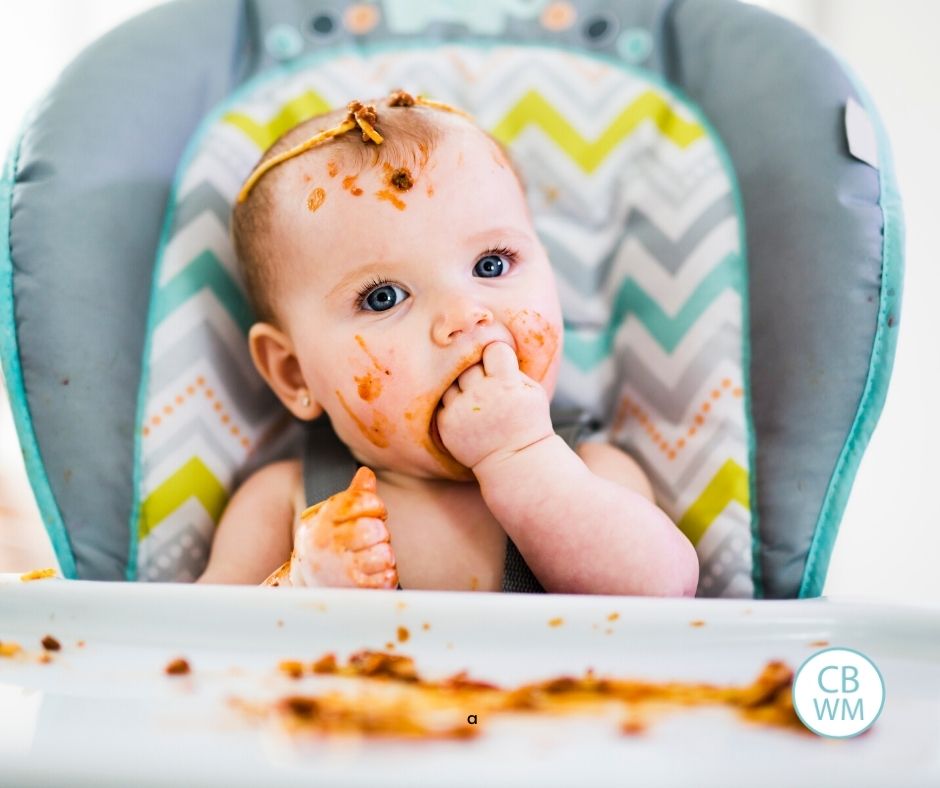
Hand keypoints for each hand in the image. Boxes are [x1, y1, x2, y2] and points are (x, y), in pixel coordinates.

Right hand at [288, 466, 397, 588]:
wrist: (304, 583)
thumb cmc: (328, 543)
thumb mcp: (333, 517)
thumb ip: (353, 496)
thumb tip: (367, 473)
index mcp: (324, 520)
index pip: (363, 501)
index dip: (376, 505)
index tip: (374, 513)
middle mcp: (328, 543)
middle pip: (376, 529)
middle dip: (381, 533)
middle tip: (372, 539)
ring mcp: (340, 569)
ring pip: (386, 554)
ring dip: (385, 556)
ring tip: (371, 557)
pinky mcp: (353, 591)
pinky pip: (388, 577)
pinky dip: (388, 575)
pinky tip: (374, 574)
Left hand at [436, 341, 553, 470]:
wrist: (514, 460)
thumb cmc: (527, 421)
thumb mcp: (533, 391)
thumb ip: (513, 367)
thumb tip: (492, 346)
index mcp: (506, 384)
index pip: (493, 349)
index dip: (498, 356)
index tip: (502, 367)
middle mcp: (480, 395)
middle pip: (470, 364)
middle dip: (480, 372)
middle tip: (489, 387)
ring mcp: (460, 409)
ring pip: (453, 381)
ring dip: (463, 387)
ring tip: (478, 401)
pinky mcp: (446, 423)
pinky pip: (444, 401)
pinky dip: (454, 405)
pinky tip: (469, 415)